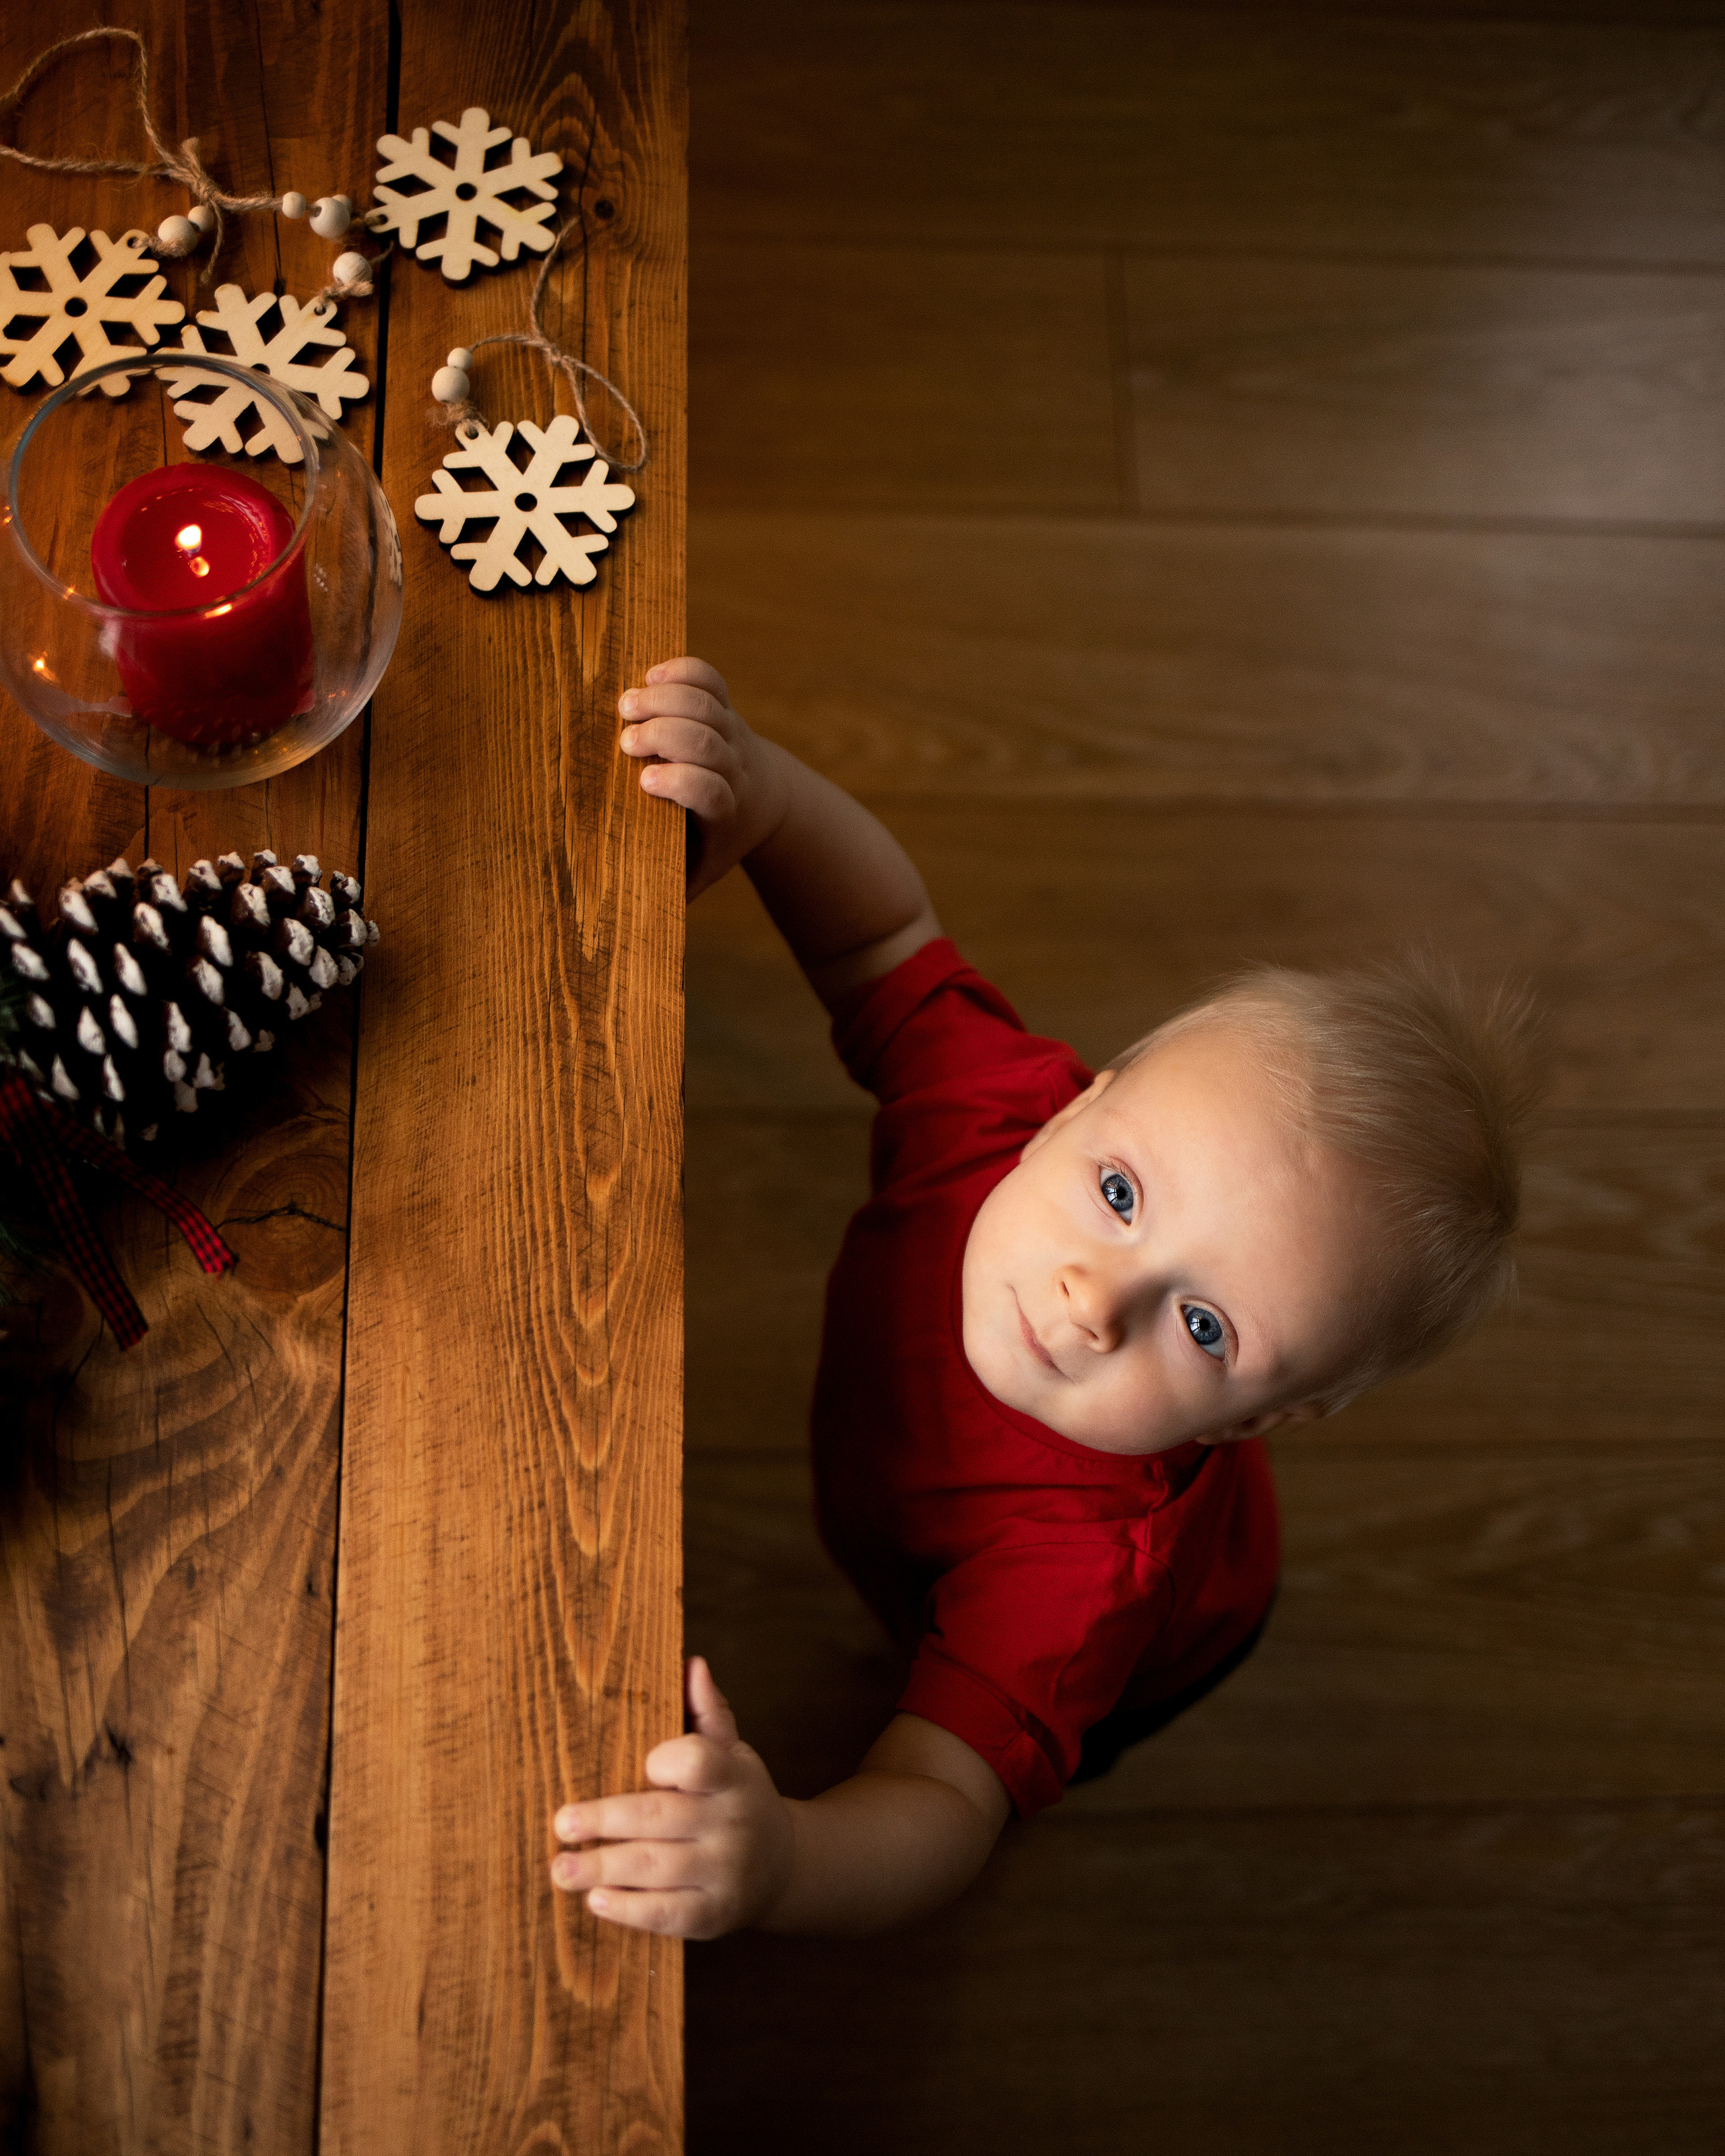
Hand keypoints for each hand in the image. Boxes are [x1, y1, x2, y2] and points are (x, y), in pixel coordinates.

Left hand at [550, 1656, 794, 1938]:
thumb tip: (691, 1663)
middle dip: (606, 1821)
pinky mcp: (712, 1915)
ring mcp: (723, 1872)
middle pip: (661, 1818)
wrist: (782, 1868)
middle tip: (562, 1823)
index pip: (700, 1762)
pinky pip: (665, 1914)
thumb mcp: (733, 1753)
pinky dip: (627, 1909)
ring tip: (560, 1869)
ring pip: (656, 1869)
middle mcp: (731, 1824)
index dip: (669, 1761)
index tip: (641, 1763)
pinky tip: (596, 1900)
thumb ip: (707, 1713)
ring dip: (603, 1869)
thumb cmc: (737, 1798)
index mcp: (733, 1777)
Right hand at [618, 657, 789, 898]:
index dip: (681, 783)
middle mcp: (734, 767)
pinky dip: (682, 670)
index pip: (711, 792)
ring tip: (626, 704)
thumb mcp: (698, 872)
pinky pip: (710, 679)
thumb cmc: (716, 841)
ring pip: (707, 705)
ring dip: (665, 699)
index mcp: (726, 811)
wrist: (767, 800)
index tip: (645, 784)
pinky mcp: (727, 706)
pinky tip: (650, 676)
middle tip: (626, 740)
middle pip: (706, 741)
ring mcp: (733, 731)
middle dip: (665, 735)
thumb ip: (669, 889)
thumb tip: (622, 931)